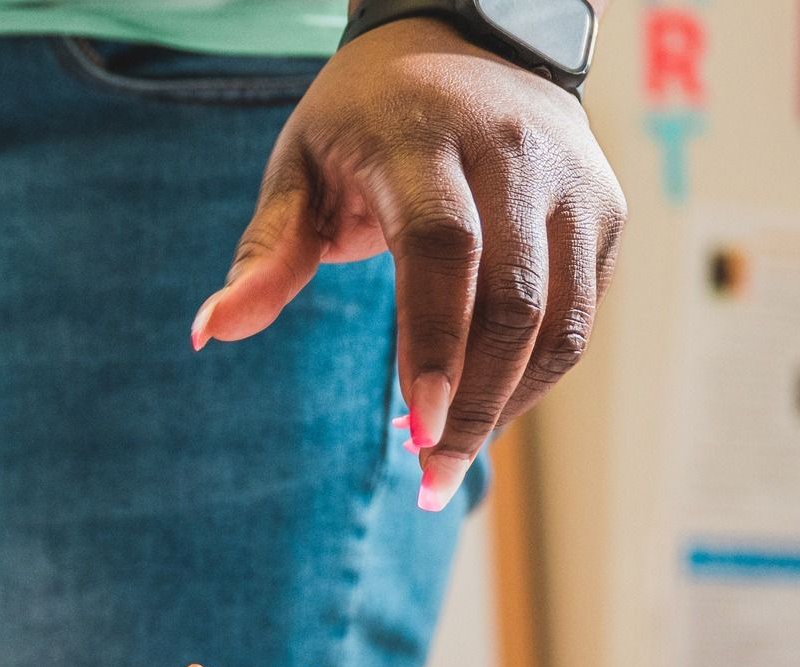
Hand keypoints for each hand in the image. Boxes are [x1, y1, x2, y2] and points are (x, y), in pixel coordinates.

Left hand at [193, 19, 625, 509]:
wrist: (470, 40)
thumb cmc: (363, 118)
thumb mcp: (299, 164)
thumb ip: (265, 251)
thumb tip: (207, 333)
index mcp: (428, 141)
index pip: (443, 248)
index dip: (431, 341)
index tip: (409, 427)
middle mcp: (516, 157)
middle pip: (513, 303)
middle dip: (472, 402)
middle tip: (427, 476)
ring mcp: (574, 184)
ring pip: (563, 321)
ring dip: (509, 404)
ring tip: (449, 460)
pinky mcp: (605, 211)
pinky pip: (583, 313)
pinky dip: (535, 375)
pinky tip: (483, 409)